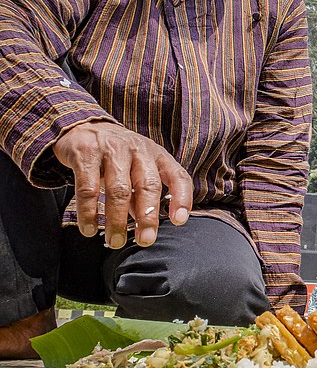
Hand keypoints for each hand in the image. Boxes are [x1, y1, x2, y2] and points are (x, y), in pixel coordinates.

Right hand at [53, 121, 193, 249]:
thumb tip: (146, 227)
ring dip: (117, 220)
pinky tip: (89, 229)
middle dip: (148, 216)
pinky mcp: (86, 153)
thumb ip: (143, 194)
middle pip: (148, 186)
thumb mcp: (137, 168)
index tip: (179, 221)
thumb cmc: (118, 156)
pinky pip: (88, 187)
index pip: (177, 176)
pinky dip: (88, 212)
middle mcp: (139, 150)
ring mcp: (113, 149)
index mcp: (157, 155)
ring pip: (119, 189)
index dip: (182, 198)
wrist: (82, 126)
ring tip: (114, 241)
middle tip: (145, 241)